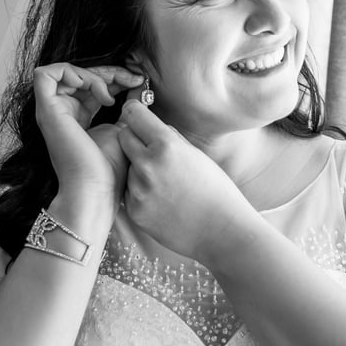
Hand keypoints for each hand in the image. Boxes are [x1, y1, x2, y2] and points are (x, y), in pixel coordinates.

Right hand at [34, 64, 143, 205]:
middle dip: (108, 71)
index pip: (90, 84)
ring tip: (113, 94)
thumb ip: (126, 109)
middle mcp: (60, 112)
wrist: (95, 189)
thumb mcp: (122, 129)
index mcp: (76, 116)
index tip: (137, 81)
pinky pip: (46, 75)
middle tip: (132, 79)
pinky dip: (73, 73)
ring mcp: (50, 111)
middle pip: (79, 75)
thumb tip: (137, 87)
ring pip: (64, 71)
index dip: (113, 76)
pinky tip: (99, 92)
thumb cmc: (108, 169)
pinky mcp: (46, 111)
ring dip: (94, 74)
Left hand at [116, 101, 256, 261]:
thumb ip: (170, 137)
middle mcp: (148, 165)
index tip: (138, 118)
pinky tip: (162, 200)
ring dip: (138, 169)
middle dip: (134, 139)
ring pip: (127, 166)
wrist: (222, 231)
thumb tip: (148, 125)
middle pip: (123, 137)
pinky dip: (140, 192)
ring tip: (164, 183)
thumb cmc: (216, 190)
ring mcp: (138, 190)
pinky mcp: (134, 210)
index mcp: (166, 145)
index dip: (136, 114)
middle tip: (152, 151)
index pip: (133, 114)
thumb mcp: (196, 155)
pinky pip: (128, 190)